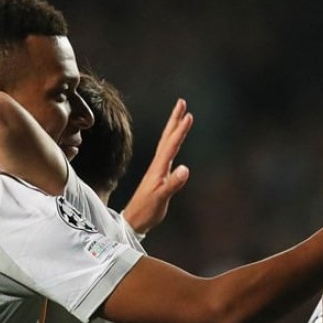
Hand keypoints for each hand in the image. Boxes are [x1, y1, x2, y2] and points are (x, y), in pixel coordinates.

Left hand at [121, 99, 192, 234]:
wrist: (134, 220)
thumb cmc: (147, 210)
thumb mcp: (160, 198)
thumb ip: (172, 184)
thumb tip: (186, 169)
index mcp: (159, 168)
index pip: (172, 144)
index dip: (180, 130)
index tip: (189, 115)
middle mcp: (157, 164)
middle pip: (167, 137)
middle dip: (175, 119)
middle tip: (182, 102)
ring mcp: (157, 168)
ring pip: (167, 142)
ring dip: (173, 127)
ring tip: (181, 115)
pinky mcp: (158, 174)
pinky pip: (167, 151)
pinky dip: (173, 142)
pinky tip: (175, 142)